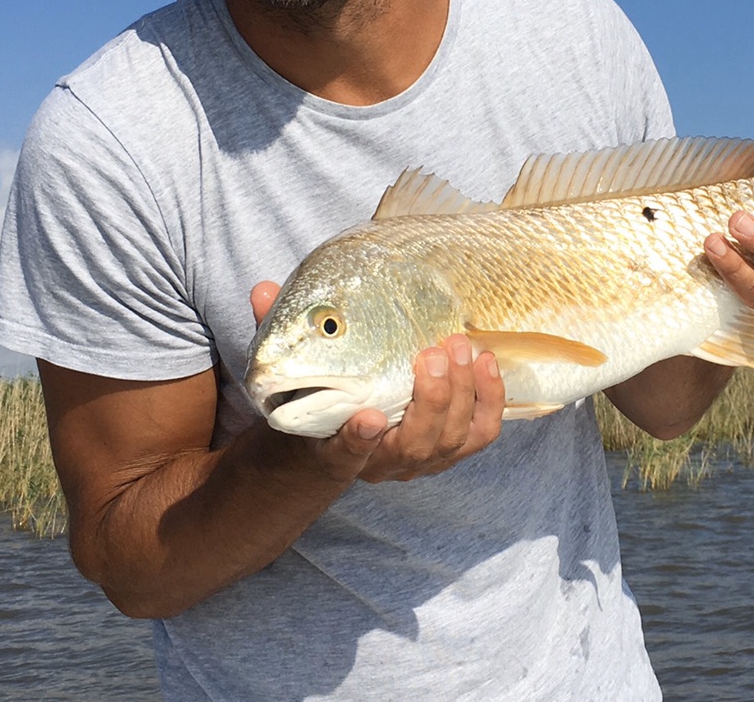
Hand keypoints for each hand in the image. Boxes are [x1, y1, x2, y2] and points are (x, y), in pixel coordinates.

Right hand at [249, 282, 505, 482]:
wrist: (342, 434)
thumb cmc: (321, 394)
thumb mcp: (292, 367)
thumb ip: (277, 332)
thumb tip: (264, 290)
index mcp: (334, 449)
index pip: (345, 453)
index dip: (358, 441)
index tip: (368, 417)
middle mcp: (381, 463)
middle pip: (413, 446)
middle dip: (430, 400)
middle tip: (430, 353)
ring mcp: (420, 460)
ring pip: (449, 441)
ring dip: (461, 394)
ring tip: (458, 347)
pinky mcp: (451, 449)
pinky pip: (480, 434)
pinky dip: (489, 401)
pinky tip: (484, 362)